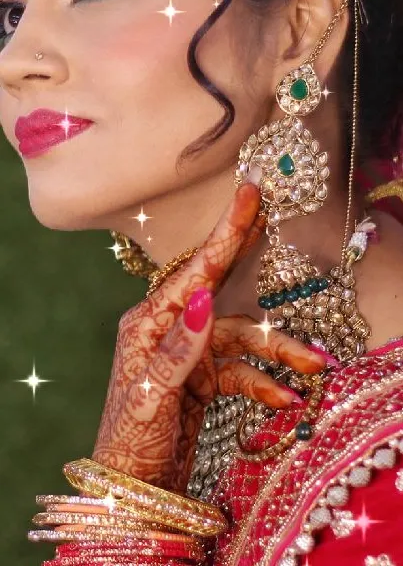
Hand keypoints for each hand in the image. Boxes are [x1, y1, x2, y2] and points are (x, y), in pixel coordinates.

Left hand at [54, 179, 327, 530]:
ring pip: (243, 339)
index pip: (195, 270)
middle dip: (251, 263)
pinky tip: (286, 400)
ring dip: (278, 353)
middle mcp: (172, 330)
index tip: (247, 194)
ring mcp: (191, 353)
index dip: (225, 231)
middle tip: (276, 222)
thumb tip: (203, 298)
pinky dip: (266, 384)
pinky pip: (243, 371)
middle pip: (224, 293)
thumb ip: (179, 347)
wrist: (132, 490)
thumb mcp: (150, 394)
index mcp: (150, 323)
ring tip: (313, 366)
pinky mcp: (205, 378)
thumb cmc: (129, 440)